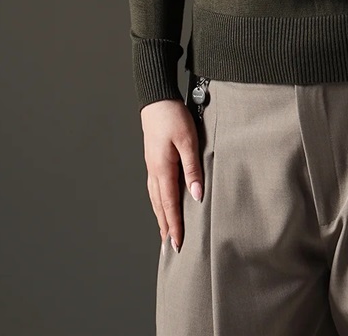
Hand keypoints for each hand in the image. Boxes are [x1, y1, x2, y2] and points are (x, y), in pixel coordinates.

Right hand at [140, 99, 204, 253]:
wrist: (156, 100)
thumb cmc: (173, 117)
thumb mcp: (188, 141)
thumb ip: (192, 168)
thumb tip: (196, 195)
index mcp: (162, 170)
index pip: (170, 205)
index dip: (175, 226)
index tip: (178, 245)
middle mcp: (154, 172)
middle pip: (160, 206)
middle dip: (166, 227)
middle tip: (172, 248)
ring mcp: (151, 166)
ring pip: (156, 198)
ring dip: (161, 217)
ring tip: (166, 232)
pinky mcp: (153, 160)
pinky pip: (155, 188)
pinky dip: (159, 202)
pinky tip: (162, 204)